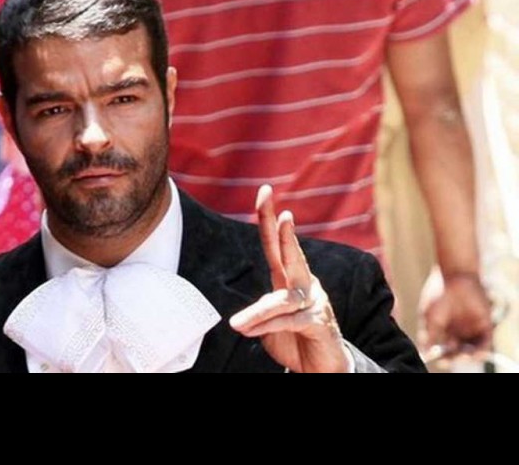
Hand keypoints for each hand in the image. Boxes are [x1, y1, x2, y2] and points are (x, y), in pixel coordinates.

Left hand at [230, 185, 349, 371]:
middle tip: (282, 213)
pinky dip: (268, 326)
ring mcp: (314, 302)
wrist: (323, 368)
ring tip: (237, 325)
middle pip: (291, 254)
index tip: (264, 192)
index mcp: (289, 278)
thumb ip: (259, 313)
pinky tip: (249, 330)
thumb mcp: (269, 323)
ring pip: (283, 300)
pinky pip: (289, 321)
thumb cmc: (295, 340)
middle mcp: (304, 285)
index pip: (276, 244)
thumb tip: (241, 321)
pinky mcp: (319, 323)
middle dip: (284, 232)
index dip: (269, 218)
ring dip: (258, 313)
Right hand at [417, 266, 492, 355]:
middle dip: (454, 358)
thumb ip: (428, 336)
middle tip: (450, 361)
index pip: (443, 348)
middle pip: (458, 350)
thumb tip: (425, 352)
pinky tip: (475, 354)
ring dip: (467, 356)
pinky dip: (481, 350)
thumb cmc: (438, 294)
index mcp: (442, 328)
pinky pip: (485, 342)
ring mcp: (471, 327)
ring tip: (462, 358)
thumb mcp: (429, 318)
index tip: (439, 361)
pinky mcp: (484, 324)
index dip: (441, 356)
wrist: (456, 277)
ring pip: (471, 348)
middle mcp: (457, 329)